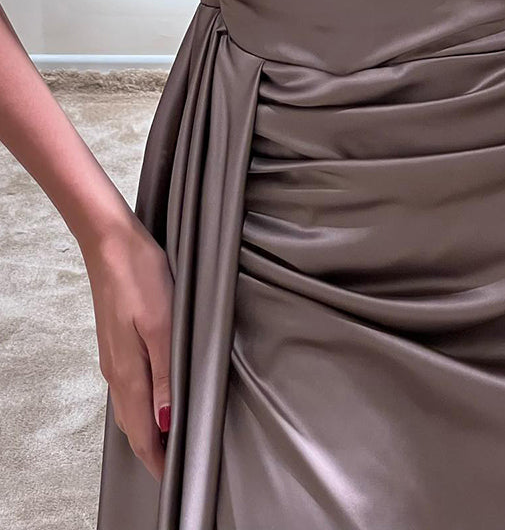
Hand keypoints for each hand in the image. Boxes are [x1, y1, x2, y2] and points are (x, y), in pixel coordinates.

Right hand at [82, 212, 173, 482]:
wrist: (110, 242)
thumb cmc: (140, 276)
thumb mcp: (162, 324)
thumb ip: (165, 376)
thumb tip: (165, 422)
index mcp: (128, 372)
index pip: (141, 432)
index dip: (158, 458)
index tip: (176, 477)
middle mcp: (117, 371)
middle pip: (133, 425)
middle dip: (153, 450)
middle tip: (177, 465)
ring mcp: (114, 357)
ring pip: (129, 406)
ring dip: (147, 427)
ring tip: (170, 440)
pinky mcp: (116, 341)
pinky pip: (128, 386)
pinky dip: (142, 403)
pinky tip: (155, 398)